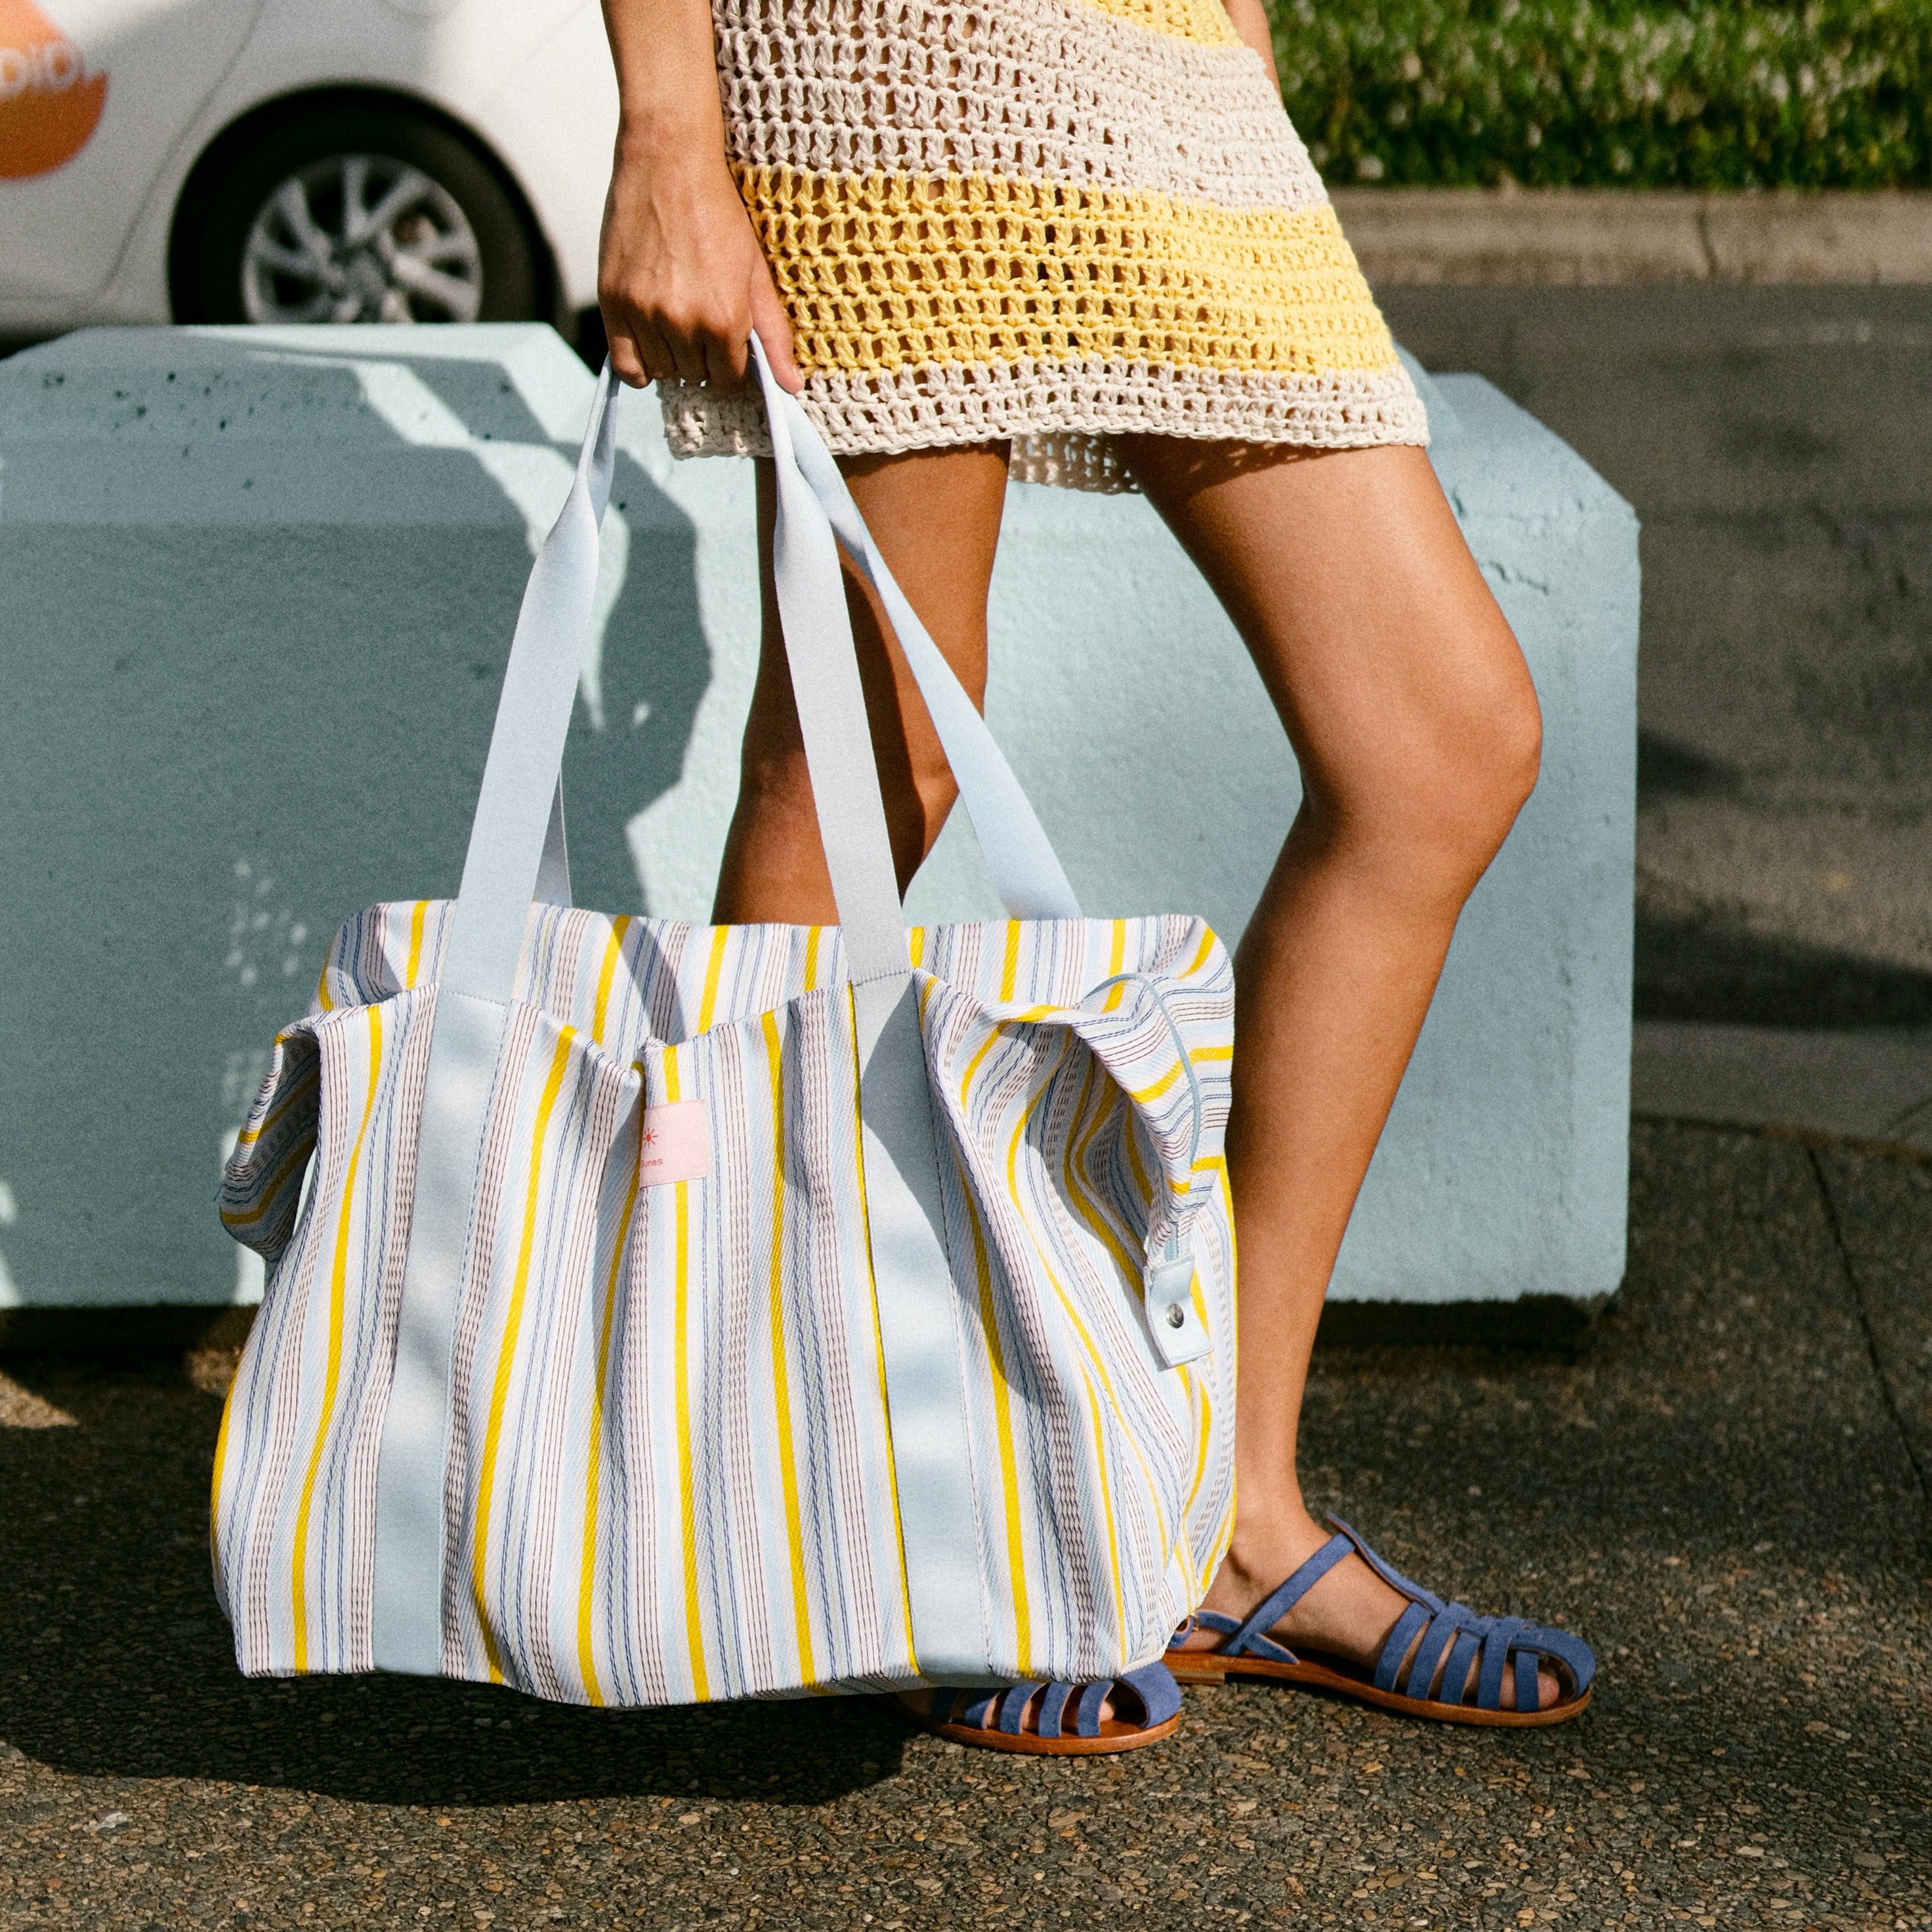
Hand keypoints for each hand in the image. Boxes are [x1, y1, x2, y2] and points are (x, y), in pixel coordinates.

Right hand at [597, 136, 802, 395]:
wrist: (669, 161)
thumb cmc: (717, 212)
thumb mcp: (756, 273)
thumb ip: (774, 335)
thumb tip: (791, 387)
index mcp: (723, 319)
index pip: (729, 381)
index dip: (732, 367)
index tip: (729, 348)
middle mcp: (682, 322)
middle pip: (696, 378)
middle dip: (703, 360)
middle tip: (702, 324)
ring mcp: (644, 313)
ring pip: (662, 372)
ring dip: (673, 359)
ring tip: (679, 323)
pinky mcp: (613, 302)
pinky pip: (625, 365)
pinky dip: (639, 367)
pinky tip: (651, 347)